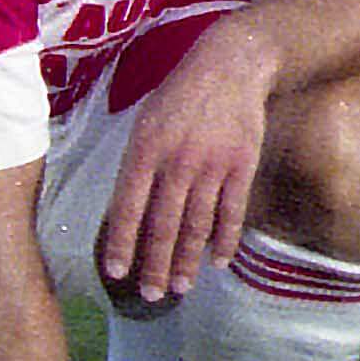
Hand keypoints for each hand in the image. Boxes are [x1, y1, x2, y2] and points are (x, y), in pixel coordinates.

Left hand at [91, 30, 274, 306]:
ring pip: (197, 224)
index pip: (127, 208)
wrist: (231, 65)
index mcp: (145, 151)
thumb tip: (127, 209)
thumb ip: (137, 164)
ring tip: (182, 287)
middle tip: (152, 295)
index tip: (117, 273)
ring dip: (188, 260)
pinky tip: (219, 261)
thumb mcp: (145, 121)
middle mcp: (177, 163)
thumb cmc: (180, 94)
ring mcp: (212, 165)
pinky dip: (226, 239)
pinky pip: (232, 211)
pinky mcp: (242, 165)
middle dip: (156, 265)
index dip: (121, 243)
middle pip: (163, 225)